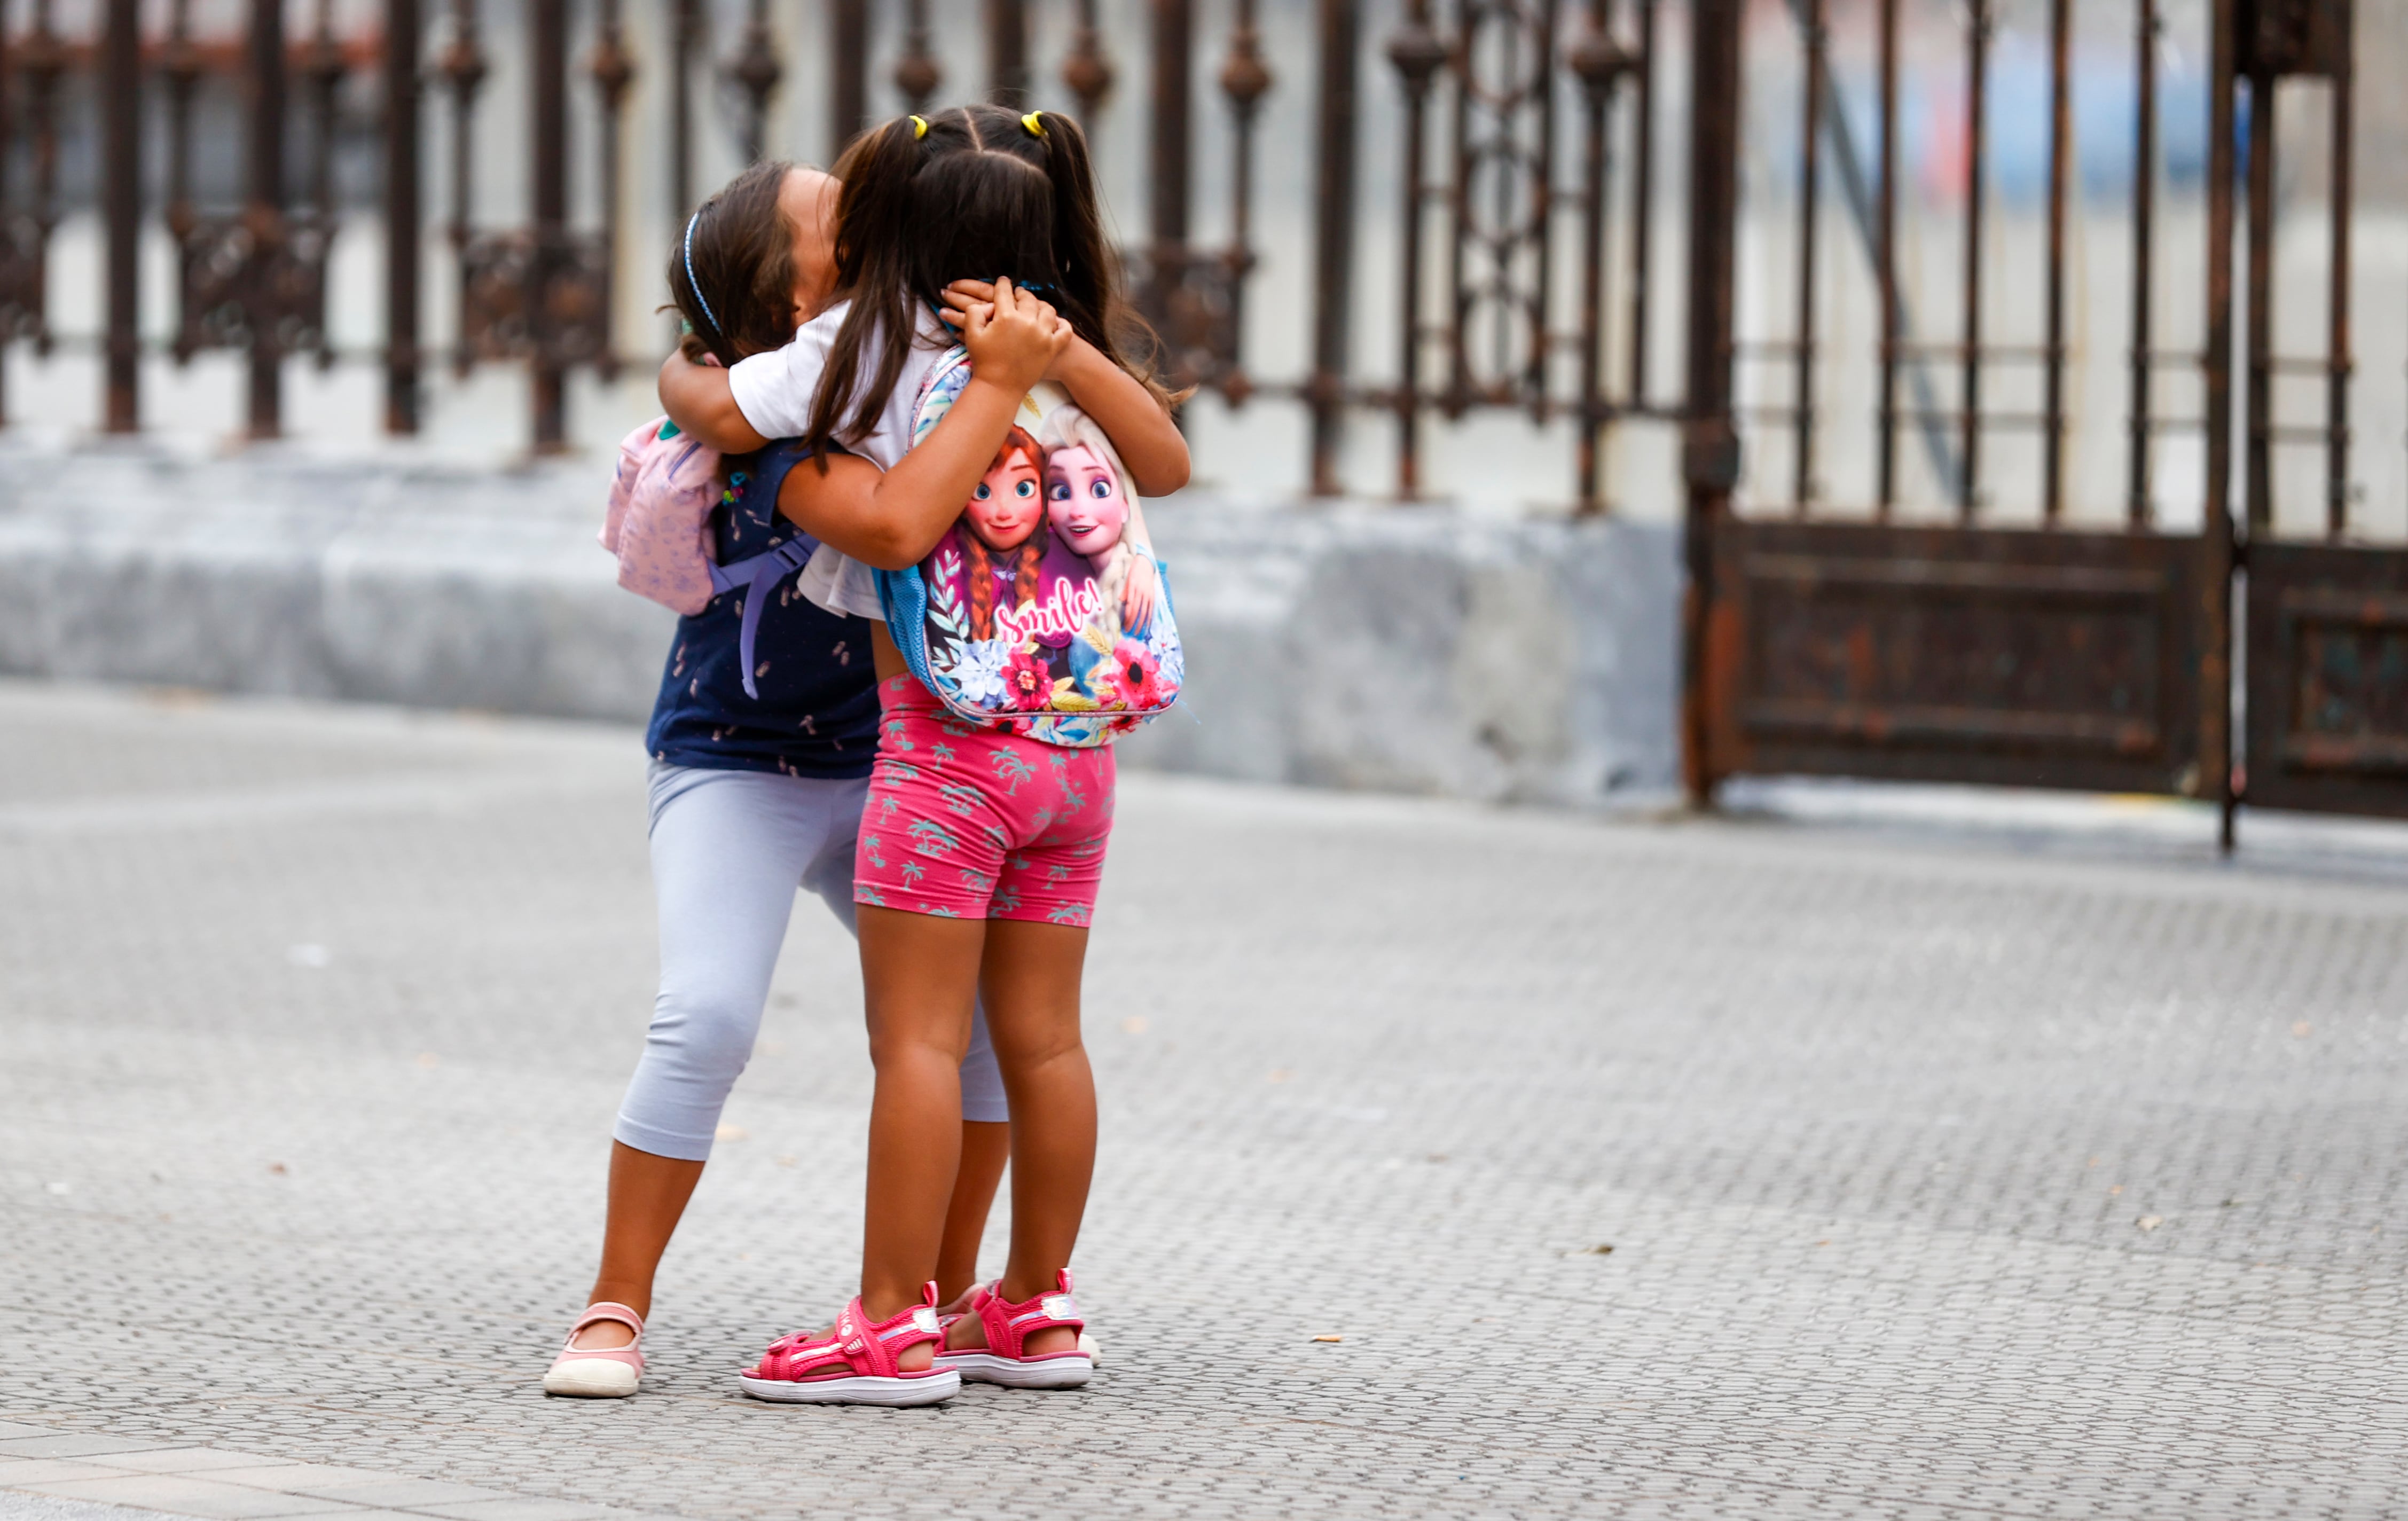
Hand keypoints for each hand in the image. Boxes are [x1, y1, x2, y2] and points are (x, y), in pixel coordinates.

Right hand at [959, 278, 1070, 396]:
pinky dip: (1062, 324)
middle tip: (1018, 293)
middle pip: (1028, 298)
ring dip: (1041, 305)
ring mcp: (1043, 335)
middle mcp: (1027, 322)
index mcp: (1007, 317)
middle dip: (1021, 293)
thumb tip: (988, 304)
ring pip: (1048, 310)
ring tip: (1035, 306)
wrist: (999, 387)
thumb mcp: (972, 334)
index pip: (1005, 292)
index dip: (1002, 284)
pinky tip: (1056, 322)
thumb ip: (975, 312)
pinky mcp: (1052, 348)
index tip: (1003, 282)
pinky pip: (1064, 330)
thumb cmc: (984, 361)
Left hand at [1119, 551, 1158, 634]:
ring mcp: (1148, 594)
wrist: (1146, 563)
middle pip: (1137, 611)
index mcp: (1133, 588)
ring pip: (1145, 611)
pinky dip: (1149, 618)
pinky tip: (1146, 625)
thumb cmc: (1134, 571)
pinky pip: (1151, 609)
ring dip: (1141, 623)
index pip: (1130, 606)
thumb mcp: (1126, 579)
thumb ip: (1124, 591)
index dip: (1128, 617)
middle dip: (1133, 623)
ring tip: (1137, 632)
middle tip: (1129, 632)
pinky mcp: (1153, 595)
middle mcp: (1142, 592)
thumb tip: (1121, 600)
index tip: (1124, 625)